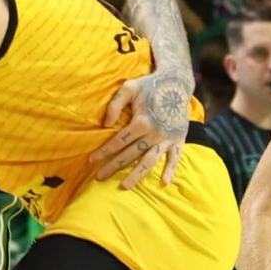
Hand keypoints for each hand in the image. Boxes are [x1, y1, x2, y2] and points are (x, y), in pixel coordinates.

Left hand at [90, 73, 190, 187]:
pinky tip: (164, 182)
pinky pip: (175, 158)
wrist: (177, 83)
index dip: (104, 151)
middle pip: (131, 154)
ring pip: (150, 161)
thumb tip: (105, 124)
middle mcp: (155, 133)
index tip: (91, 160)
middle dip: (113, 166)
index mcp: (142, 121)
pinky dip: (171, 170)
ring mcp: (167, 138)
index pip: (118, 141)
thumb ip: (115, 104)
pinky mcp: (179, 139)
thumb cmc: (149, 85)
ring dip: (137, 175)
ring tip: (125, 186)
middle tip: (99, 178)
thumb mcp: (129, 88)